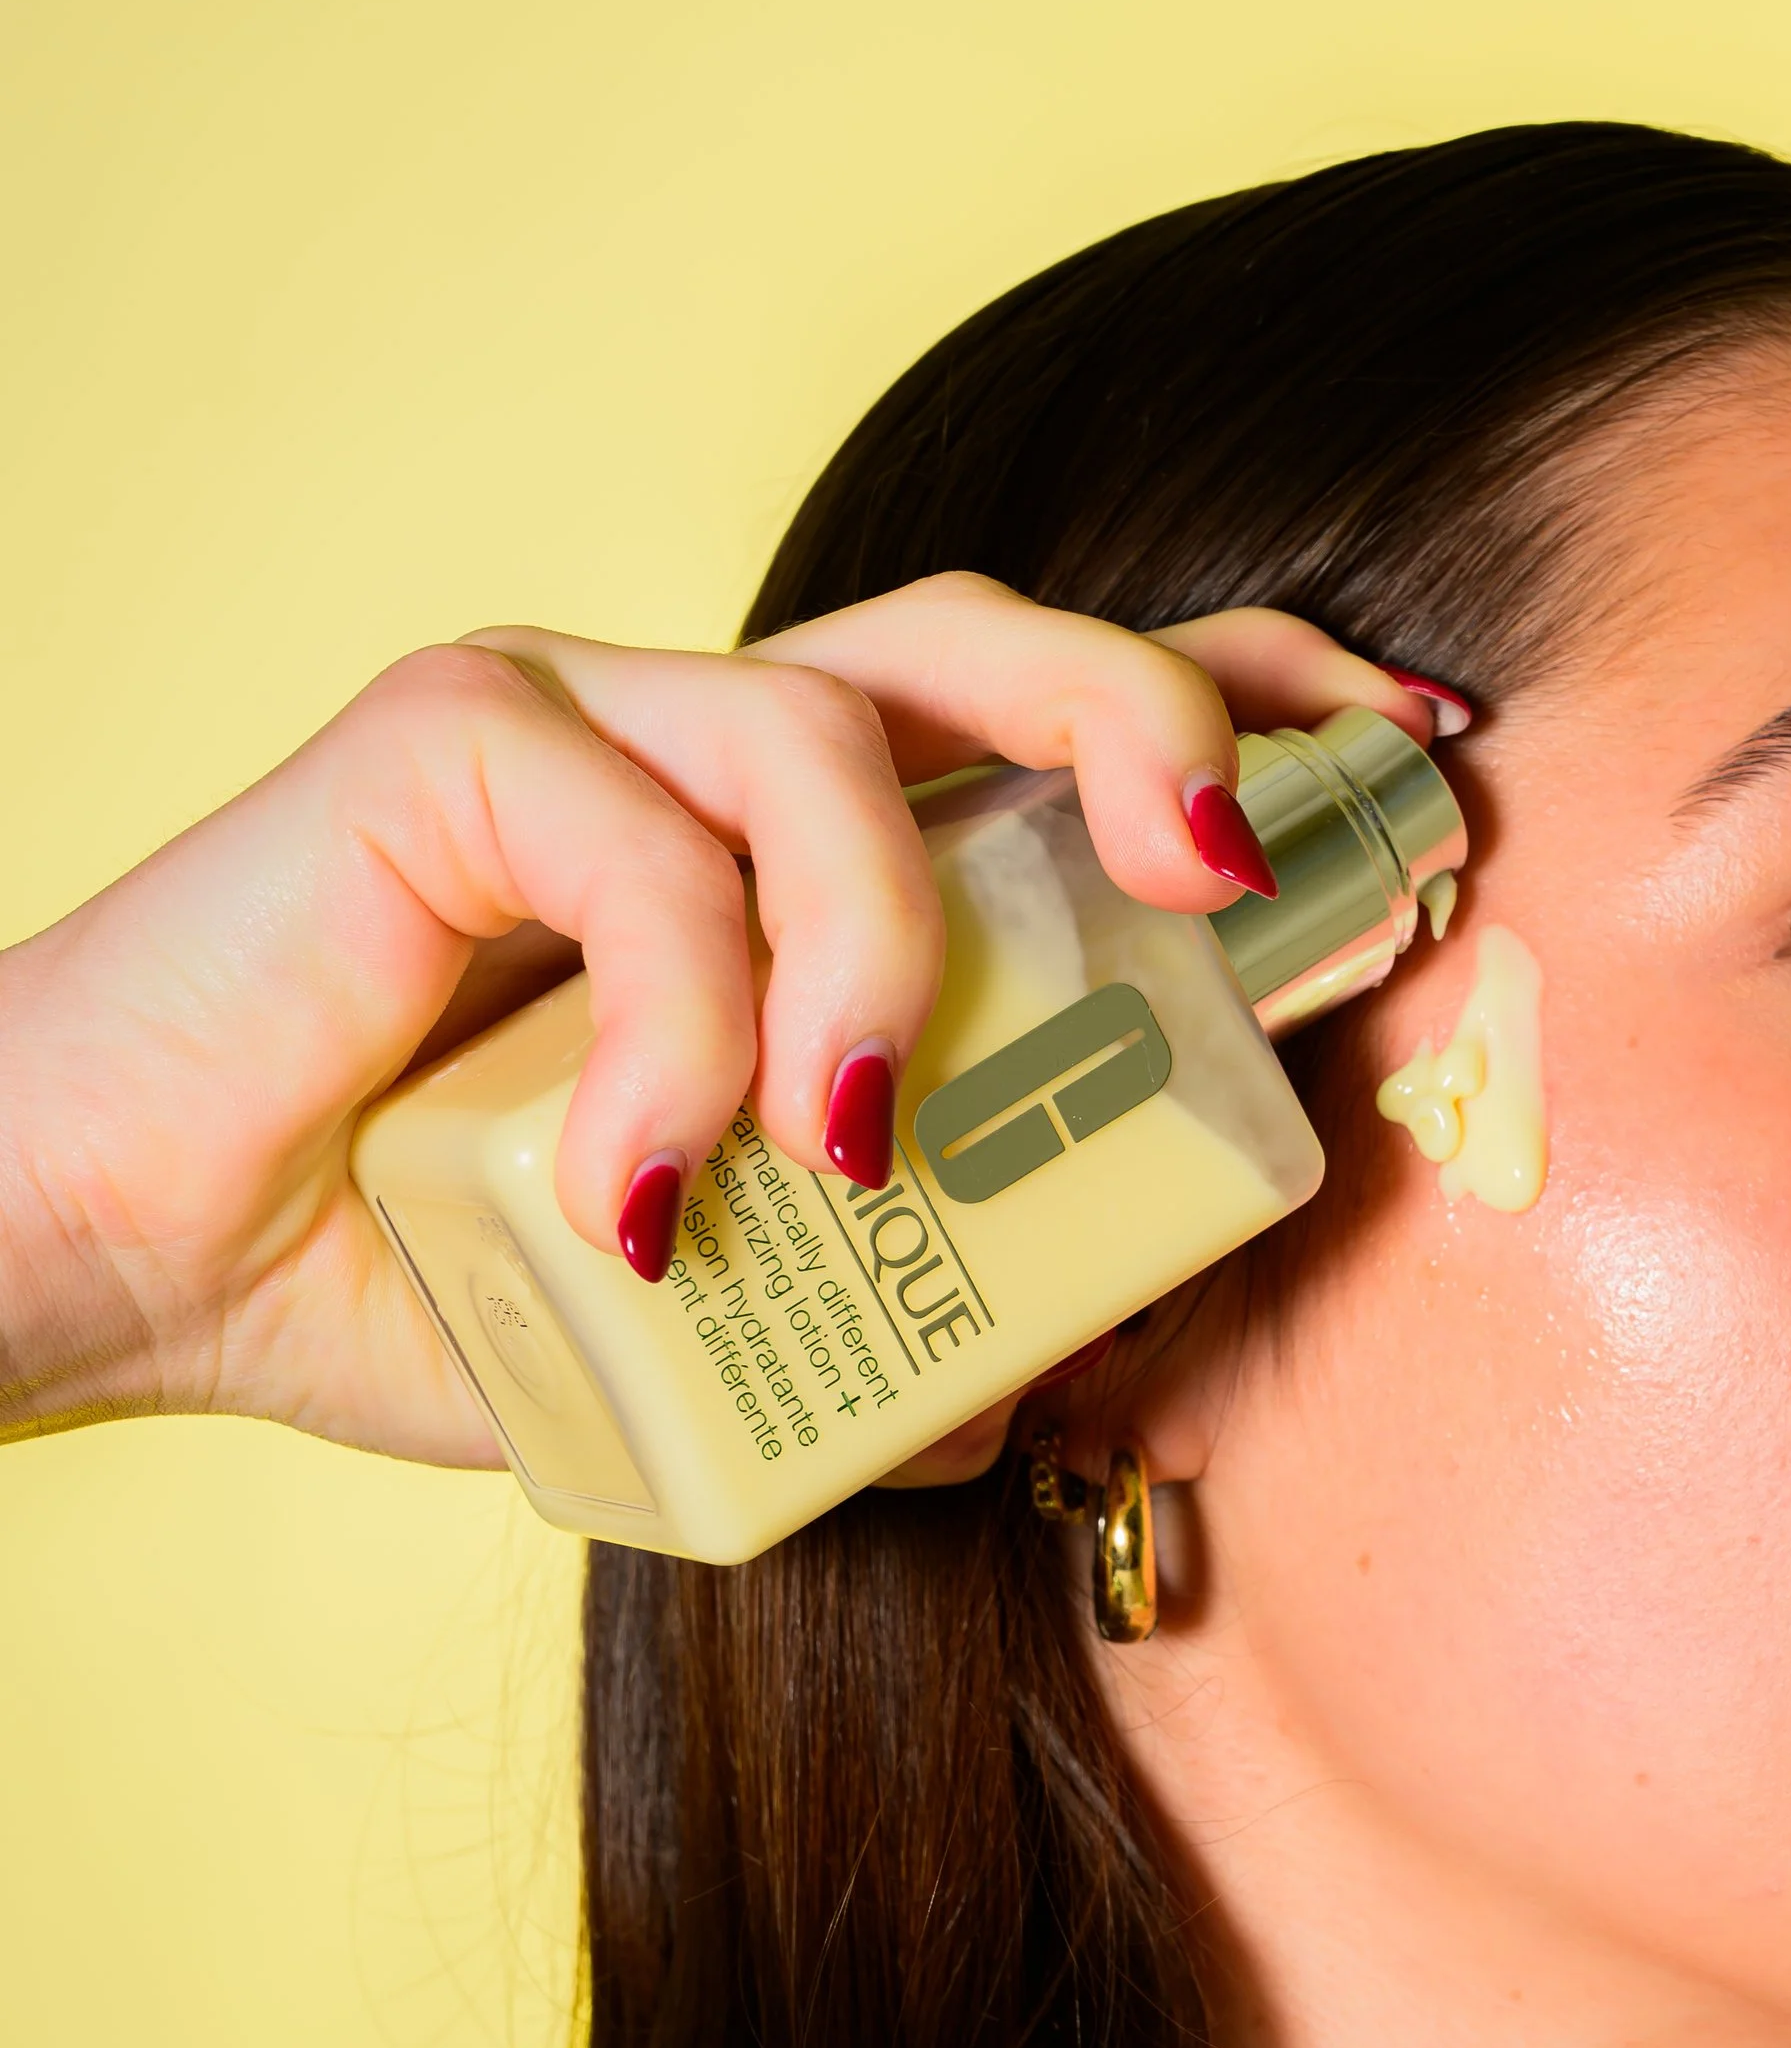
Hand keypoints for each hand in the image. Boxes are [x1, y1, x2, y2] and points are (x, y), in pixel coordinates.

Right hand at [0, 577, 1442, 1464]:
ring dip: (888, 950)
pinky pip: (640, 848)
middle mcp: (708, 749)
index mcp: (795, 851)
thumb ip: (870, 1344)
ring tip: (857, 1148)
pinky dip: (680, 1029)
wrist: (106, 1259)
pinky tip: (643, 1190)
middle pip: (991, 637)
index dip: (1240, 713)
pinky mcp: (450, 742)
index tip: (1404, 765)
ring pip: (831, 731)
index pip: (1053, 727)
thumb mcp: (690, 1324)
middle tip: (1233, 878)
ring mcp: (582, 724)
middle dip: (1159, 724)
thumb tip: (1046, 1410)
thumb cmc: (394, 1264)